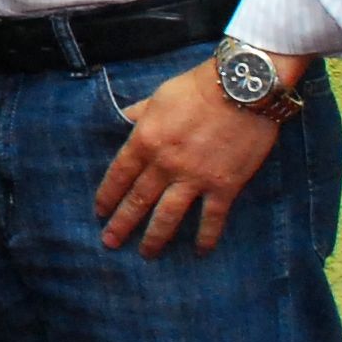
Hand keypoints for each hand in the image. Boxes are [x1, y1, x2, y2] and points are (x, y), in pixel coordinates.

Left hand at [94, 59, 289, 255]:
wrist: (241, 89)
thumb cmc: (198, 87)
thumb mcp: (160, 96)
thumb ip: (141, 112)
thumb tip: (125, 118)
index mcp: (145, 140)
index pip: (119, 175)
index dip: (108, 196)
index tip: (100, 212)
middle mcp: (165, 164)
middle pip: (137, 201)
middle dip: (121, 224)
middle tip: (110, 242)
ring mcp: (194, 178)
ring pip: (167, 216)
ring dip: (155, 238)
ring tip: (146, 255)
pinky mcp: (224, 186)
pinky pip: (211, 218)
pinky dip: (205, 237)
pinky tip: (199, 252)